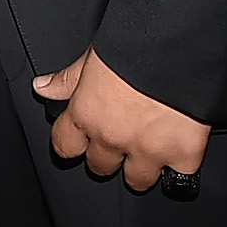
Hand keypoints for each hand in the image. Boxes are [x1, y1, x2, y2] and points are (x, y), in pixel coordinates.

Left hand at [35, 47, 211, 191]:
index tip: (77, 142)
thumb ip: (68, 80)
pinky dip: (180, 166)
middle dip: (106, 157)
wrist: (178, 48)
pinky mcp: (183, 154)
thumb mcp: (92, 57)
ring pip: (137, 180)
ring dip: (140, 169)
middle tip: (118, 139)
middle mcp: (112, 137)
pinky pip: (179, 176)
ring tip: (148, 149)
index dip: (70, 144)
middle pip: (99, 167)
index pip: (64, 146)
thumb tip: (43, 88)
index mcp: (86, 114)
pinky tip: (180, 149)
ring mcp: (148, 150)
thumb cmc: (134, 45)